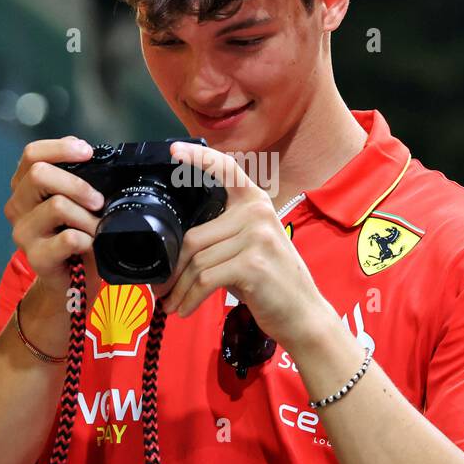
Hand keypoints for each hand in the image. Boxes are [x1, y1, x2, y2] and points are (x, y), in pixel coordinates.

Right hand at [4, 136, 104, 298]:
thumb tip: (97, 157)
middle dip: (77, 184)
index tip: (87, 152)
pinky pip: (67, 239)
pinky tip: (90, 244)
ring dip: (87, 216)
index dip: (60, 148)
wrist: (73, 281)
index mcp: (26, 187)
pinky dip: (87, 239)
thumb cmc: (78, 236)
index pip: (32, 154)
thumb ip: (79, 179)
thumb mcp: (77, 202)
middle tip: (98, 200)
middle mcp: (18, 206)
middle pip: (39, 175)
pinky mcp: (36, 257)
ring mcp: (23, 233)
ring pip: (56, 206)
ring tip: (97, 227)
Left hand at [157, 142, 335, 348]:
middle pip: (194, 236)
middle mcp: (257, 213)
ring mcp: (257, 237)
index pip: (226, 170)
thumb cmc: (271, 282)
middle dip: (172, 267)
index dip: (198, 157)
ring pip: (197, 261)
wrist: (303, 314)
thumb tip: (175, 243)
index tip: (174, 149)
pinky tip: (184, 310)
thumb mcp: (251, 246)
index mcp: (255, 202)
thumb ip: (222, 233)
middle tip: (160, 287)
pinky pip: (205, 280)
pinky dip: (189, 298)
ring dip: (179, 288)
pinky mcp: (252, 264)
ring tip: (170, 303)